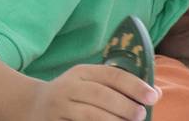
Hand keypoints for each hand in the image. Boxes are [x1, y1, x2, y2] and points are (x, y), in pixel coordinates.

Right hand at [28, 64, 158, 120]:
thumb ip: (119, 87)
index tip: (152, 97)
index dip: (134, 85)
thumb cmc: (74, 96)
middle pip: (100, 94)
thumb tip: (156, 94)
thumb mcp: (90, 83)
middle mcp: (69, 87)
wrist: (33, 106)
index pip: (111, 75)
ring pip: (90, 114)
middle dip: (124, 105)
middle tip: (140, 115)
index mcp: (82, 72)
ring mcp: (60, 107)